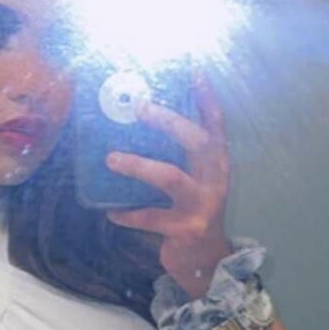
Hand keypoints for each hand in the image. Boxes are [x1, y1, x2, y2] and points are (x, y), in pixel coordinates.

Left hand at [104, 70, 231, 293]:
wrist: (206, 262)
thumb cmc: (192, 212)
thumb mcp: (193, 179)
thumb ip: (178, 155)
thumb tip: (138, 121)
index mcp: (216, 162)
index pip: (215, 122)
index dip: (205, 95)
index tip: (192, 67)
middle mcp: (215, 179)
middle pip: (197, 142)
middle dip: (169, 121)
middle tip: (139, 107)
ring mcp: (203, 205)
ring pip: (171, 178)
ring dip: (140, 166)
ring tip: (112, 158)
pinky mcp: (186, 230)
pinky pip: (152, 218)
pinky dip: (129, 214)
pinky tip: (112, 212)